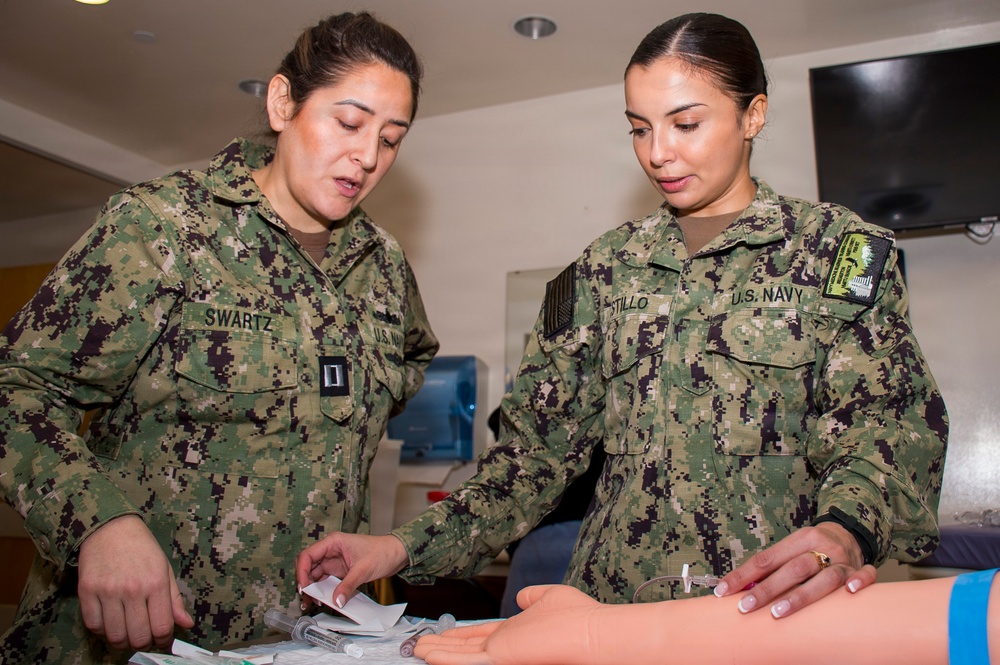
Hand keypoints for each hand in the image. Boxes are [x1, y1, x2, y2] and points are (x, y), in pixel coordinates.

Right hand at [77, 515, 193, 650]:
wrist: (110, 528)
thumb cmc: (142, 548)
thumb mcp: (164, 569)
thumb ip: (175, 600)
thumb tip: (187, 624)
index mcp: (156, 583)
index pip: (162, 627)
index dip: (164, 641)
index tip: (163, 641)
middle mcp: (133, 589)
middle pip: (138, 637)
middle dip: (144, 645)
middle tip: (145, 640)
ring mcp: (108, 591)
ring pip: (115, 636)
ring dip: (123, 642)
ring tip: (128, 634)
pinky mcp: (87, 592)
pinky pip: (93, 626)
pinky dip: (102, 631)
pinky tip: (110, 623)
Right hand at [295, 532, 407, 608]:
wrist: (396, 554)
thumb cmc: (382, 552)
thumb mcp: (363, 570)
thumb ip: (348, 586)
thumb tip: (336, 601)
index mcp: (333, 542)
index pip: (307, 555)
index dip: (301, 572)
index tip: (303, 588)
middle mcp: (330, 550)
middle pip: (308, 566)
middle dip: (305, 582)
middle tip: (306, 599)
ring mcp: (334, 560)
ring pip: (315, 575)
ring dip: (312, 588)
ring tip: (311, 603)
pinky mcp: (340, 570)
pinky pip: (326, 580)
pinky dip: (322, 590)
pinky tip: (321, 600)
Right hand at [414, 585, 606, 664]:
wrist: (593, 636)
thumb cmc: (581, 620)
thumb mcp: (551, 599)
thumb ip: (534, 597)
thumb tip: (522, 596)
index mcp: (517, 634)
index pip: (482, 637)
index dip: (461, 636)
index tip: (445, 634)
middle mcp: (507, 647)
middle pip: (466, 648)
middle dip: (444, 646)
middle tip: (421, 646)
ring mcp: (502, 655)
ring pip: (461, 655)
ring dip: (438, 653)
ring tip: (417, 651)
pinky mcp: (499, 658)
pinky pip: (464, 659)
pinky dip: (444, 657)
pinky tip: (427, 655)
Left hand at [714, 522, 875, 617]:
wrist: (850, 534)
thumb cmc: (814, 548)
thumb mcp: (792, 549)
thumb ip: (772, 566)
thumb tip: (741, 587)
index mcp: (801, 538)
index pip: (767, 558)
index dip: (744, 575)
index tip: (724, 591)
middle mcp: (822, 548)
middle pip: (793, 569)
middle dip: (767, 589)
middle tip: (745, 607)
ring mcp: (844, 561)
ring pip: (824, 578)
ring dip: (800, 596)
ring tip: (777, 612)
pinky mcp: (862, 571)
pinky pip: (866, 575)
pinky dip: (860, 582)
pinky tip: (850, 592)